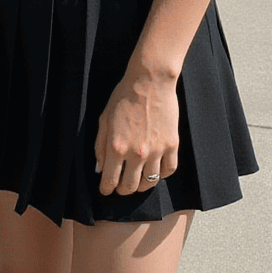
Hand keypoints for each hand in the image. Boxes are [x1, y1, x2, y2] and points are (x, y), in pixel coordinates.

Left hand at [94, 69, 179, 196]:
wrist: (150, 82)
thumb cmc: (123, 98)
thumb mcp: (104, 120)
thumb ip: (100, 147)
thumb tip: (100, 169)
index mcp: (116, 147)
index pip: (110, 181)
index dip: (106, 189)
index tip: (106, 190)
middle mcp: (136, 153)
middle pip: (130, 186)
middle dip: (122, 190)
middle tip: (120, 187)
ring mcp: (156, 150)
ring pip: (149, 182)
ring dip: (141, 185)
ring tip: (137, 180)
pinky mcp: (172, 145)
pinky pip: (168, 170)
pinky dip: (160, 174)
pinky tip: (155, 170)